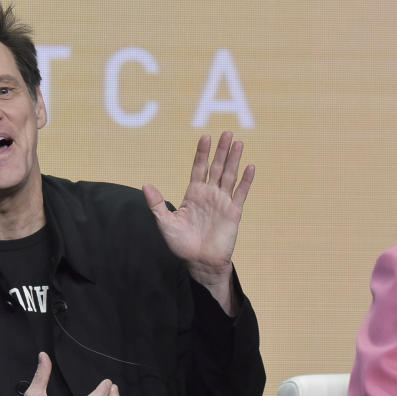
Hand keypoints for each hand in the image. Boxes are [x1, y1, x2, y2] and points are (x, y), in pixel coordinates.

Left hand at [143, 131, 254, 314]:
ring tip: (238, 143)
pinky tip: (250, 167)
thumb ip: (157, 204)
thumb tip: (146, 185)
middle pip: (217, 167)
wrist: (200, 262)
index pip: (199, 168)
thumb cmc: (182, 244)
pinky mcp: (233, 213)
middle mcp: (209, 194)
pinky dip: (246, 181)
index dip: (202, 153)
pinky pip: (240, 193)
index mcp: (193, 194)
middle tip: (227, 133)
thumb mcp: (165, 223)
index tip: (205, 137)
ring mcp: (222, 202)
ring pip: (230, 176)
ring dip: (234, 160)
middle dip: (221, 150)